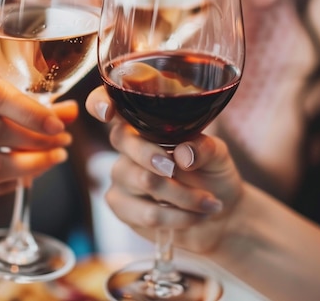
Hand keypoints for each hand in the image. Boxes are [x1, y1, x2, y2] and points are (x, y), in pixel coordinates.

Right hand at [85, 85, 242, 254]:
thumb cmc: (213, 175)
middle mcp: (127, 145)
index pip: (107, 102)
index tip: (108, 112)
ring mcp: (121, 175)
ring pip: (144, 180)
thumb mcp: (218, 155)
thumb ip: (204, 148)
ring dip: (183, 196)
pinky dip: (177, 217)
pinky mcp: (121, 206)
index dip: (99, 103)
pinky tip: (193, 216)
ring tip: (207, 202)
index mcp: (144, 121)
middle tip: (180, 170)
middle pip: (123, 141)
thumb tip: (183, 154)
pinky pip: (145, 213)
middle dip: (156, 156)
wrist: (220, 215)